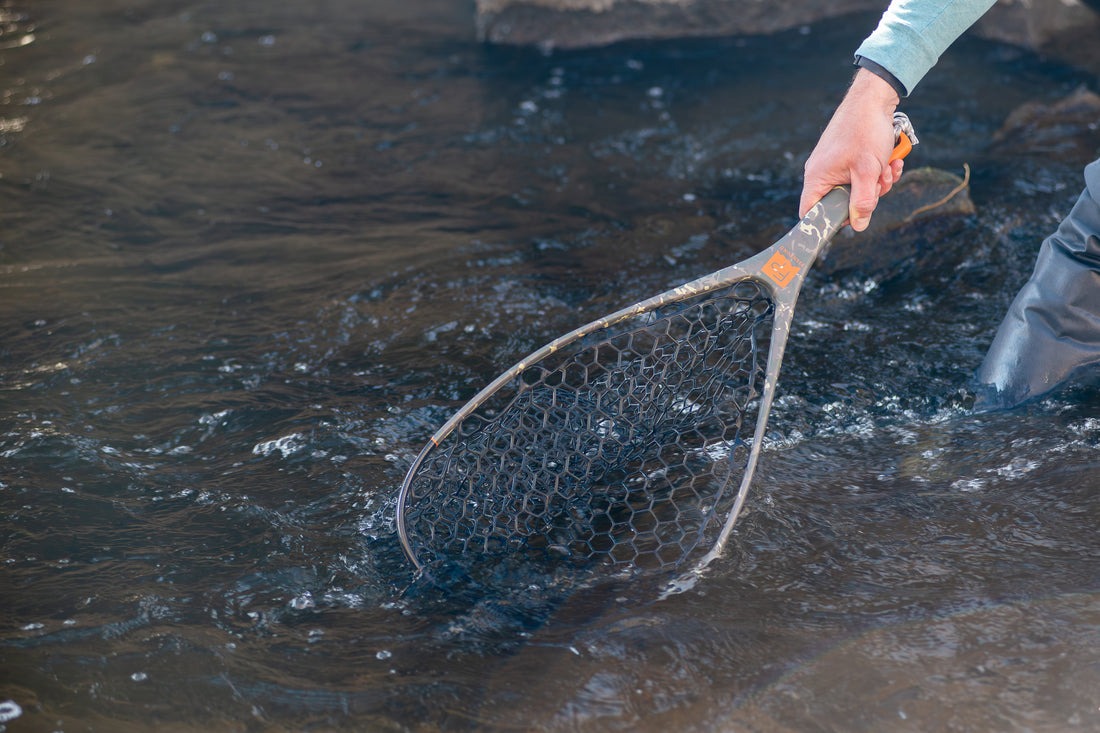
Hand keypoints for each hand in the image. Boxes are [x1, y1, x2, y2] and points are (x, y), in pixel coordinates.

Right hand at [800, 68, 903, 230]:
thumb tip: (858, 225)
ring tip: (888, 167)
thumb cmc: (865, 130)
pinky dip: (877, 172)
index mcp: (817, 178)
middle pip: (840, 203)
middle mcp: (821, 173)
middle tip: (880, 183)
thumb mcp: (867, 171)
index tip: (850, 220)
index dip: (827, 223)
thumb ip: (863, 201)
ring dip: (877, 183)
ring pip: (855, 189)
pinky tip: (890, 161)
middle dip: (866, 197)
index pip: (810, 213)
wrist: (873, 98)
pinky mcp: (846, 158)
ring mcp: (834, 165)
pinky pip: (860, 175)